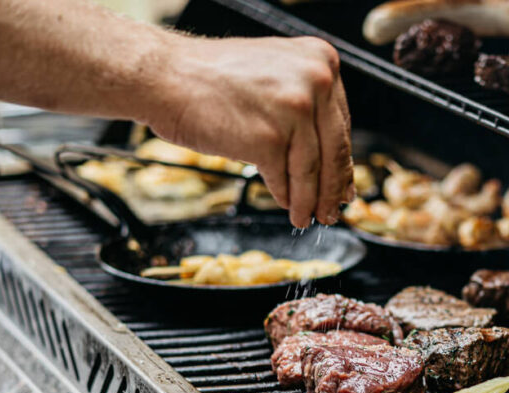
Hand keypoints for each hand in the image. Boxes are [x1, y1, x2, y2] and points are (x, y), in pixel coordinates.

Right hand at [146, 35, 353, 227]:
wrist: (164, 76)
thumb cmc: (209, 77)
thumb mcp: (273, 73)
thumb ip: (304, 100)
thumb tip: (327, 150)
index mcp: (321, 59)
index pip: (341, 122)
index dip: (342, 158)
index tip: (344, 182)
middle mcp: (316, 79)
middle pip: (335, 148)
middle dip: (333, 186)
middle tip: (334, 208)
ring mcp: (294, 110)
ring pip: (312, 169)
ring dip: (311, 200)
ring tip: (309, 217)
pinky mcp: (270, 139)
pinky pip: (286, 178)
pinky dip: (286, 196)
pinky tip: (286, 205)